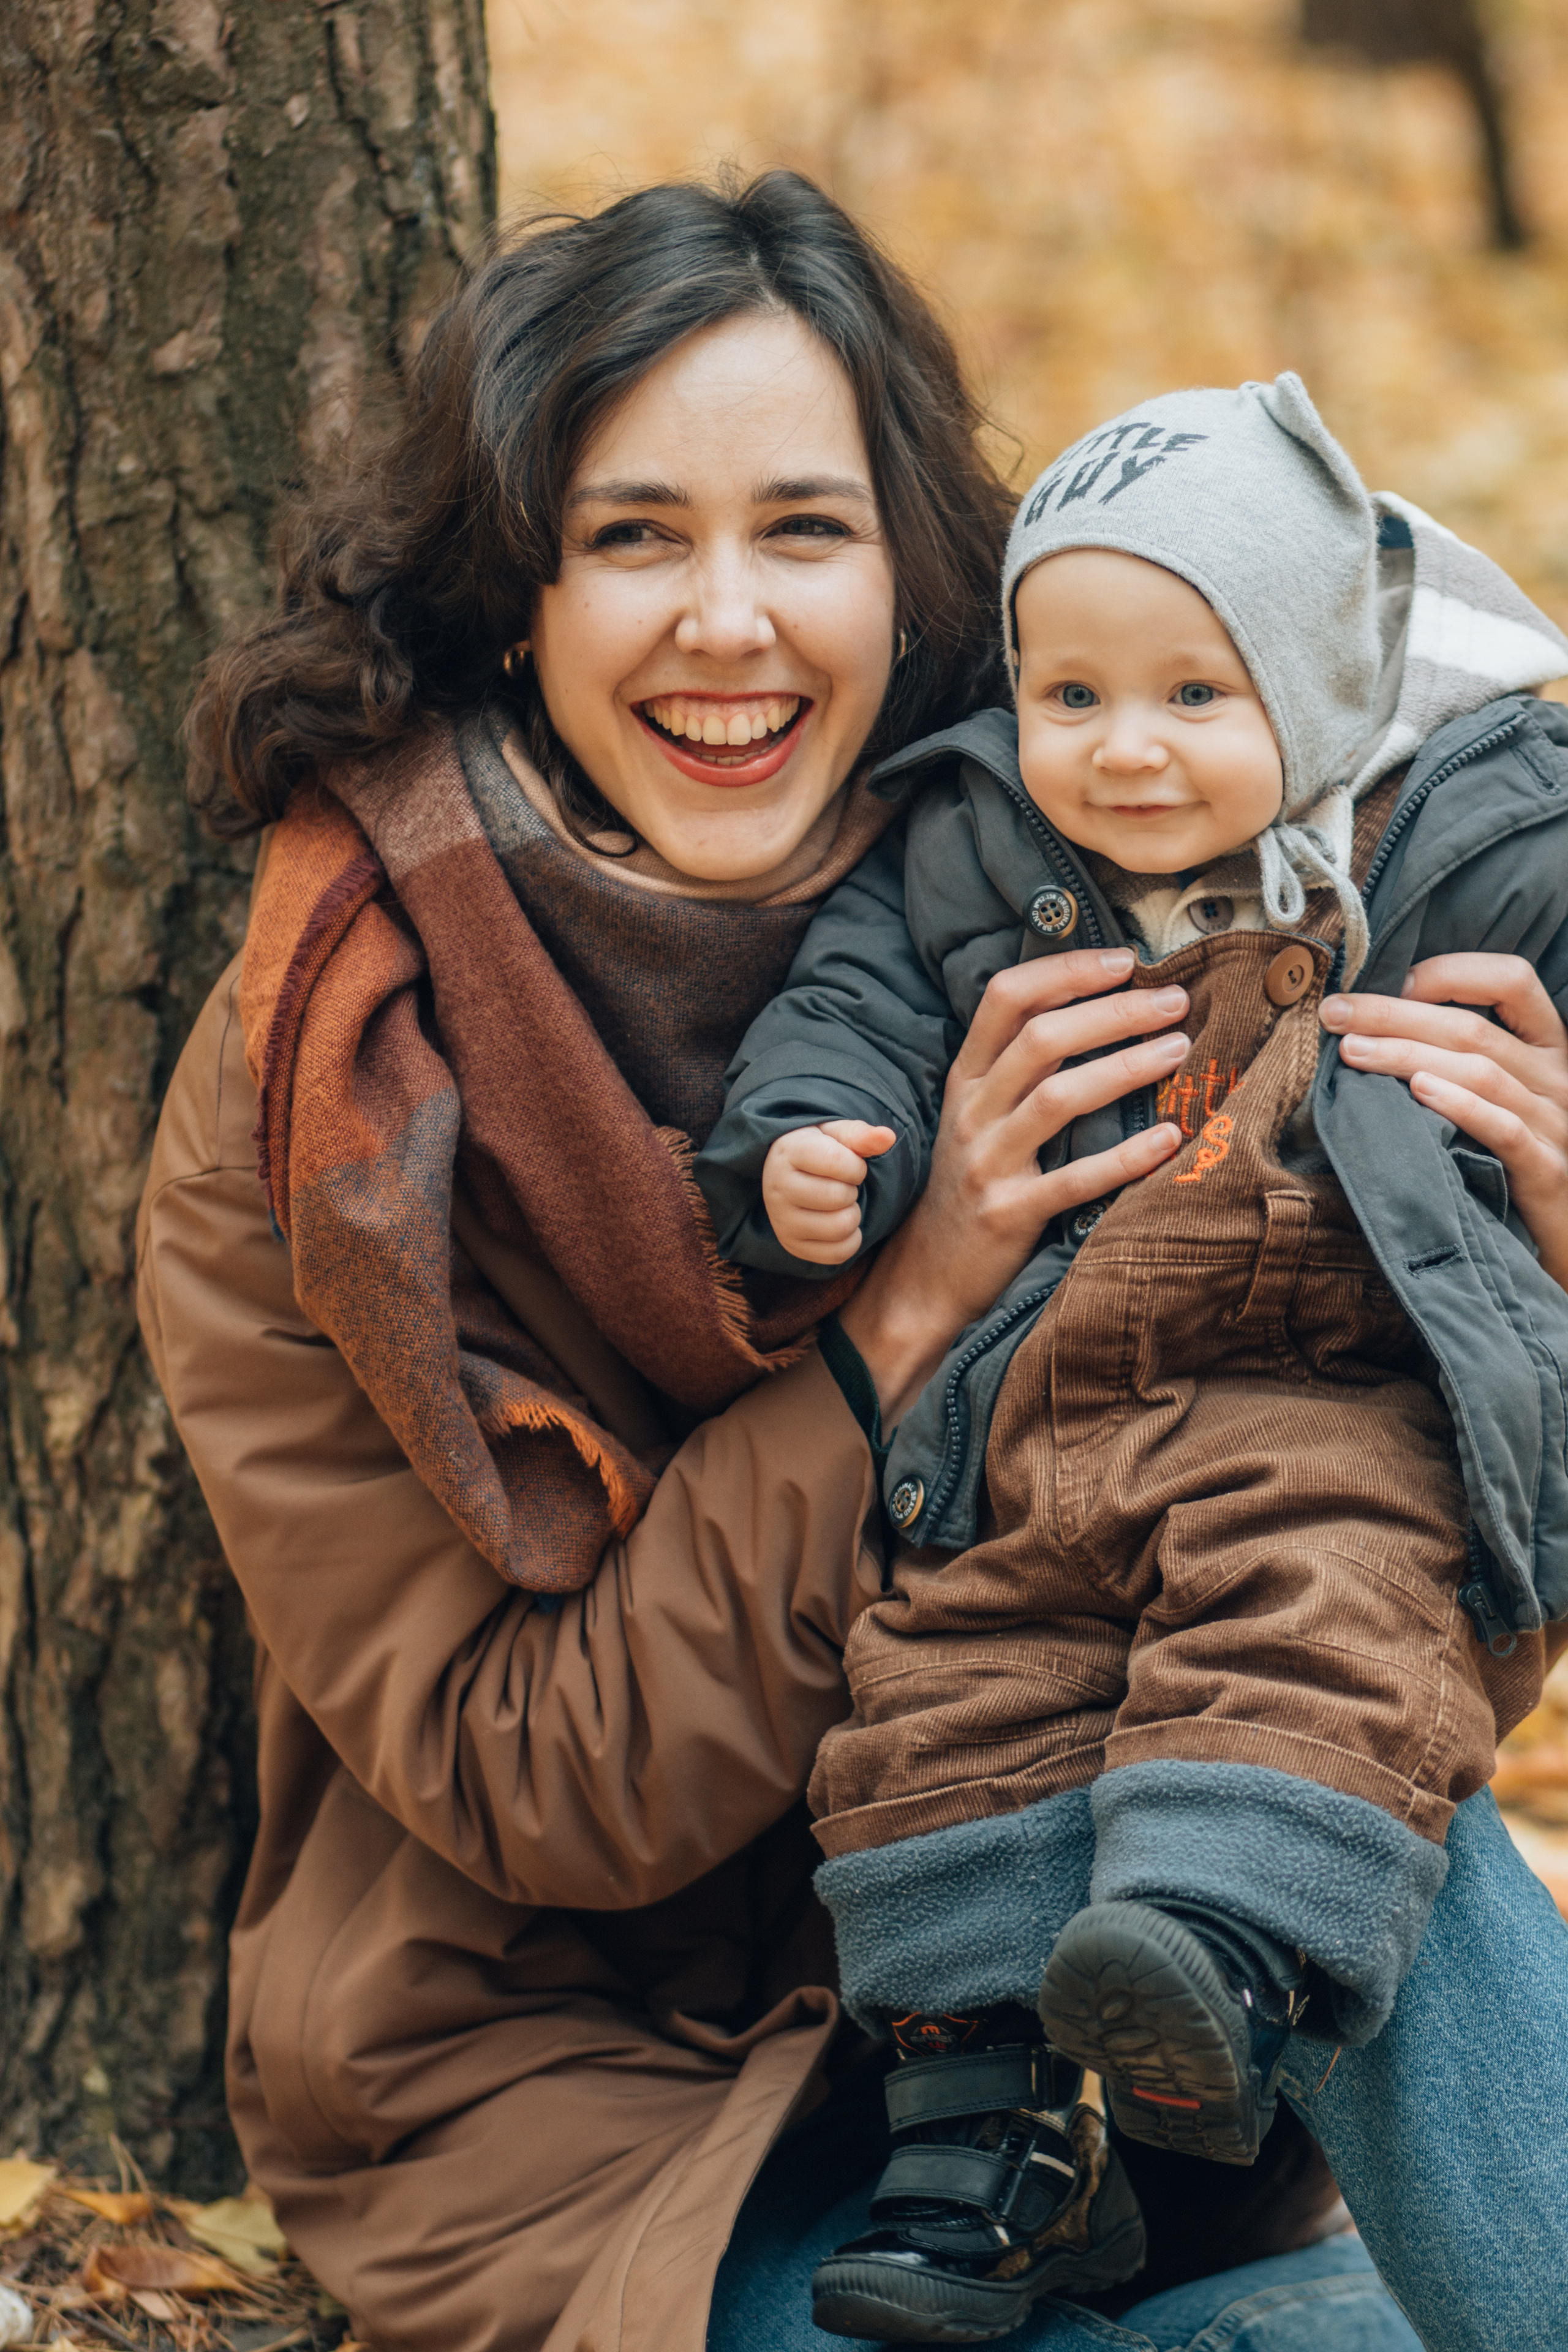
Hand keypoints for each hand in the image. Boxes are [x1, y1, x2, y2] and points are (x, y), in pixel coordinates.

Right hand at [761, 1119, 896, 1265]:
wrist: (788, 1174)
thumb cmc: (818, 1150)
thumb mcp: (836, 1135)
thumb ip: (861, 1135)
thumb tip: (888, 1136)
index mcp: (788, 1152)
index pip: (835, 1161)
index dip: (856, 1166)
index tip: (850, 1164)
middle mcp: (776, 1187)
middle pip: (839, 1197)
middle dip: (852, 1190)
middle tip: (842, 1185)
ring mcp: (782, 1220)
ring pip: (840, 1227)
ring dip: (852, 1214)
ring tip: (840, 1203)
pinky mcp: (792, 1245)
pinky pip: (838, 1254)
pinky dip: (851, 1240)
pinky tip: (840, 1222)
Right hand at [839, 948, 1186, 1421]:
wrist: (924, 1276)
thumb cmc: (968, 1185)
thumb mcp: (976, 1116)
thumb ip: (1018, 1066)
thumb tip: (1095, 1008)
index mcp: (965, 1079)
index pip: (1007, 999)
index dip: (1066, 970)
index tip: (1125, 960)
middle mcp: (971, 1113)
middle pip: (1042, 1039)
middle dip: (1114, 1012)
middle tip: (1174, 1001)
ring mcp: (986, 1163)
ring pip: (1058, 1098)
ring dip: (1126, 1067)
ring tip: (1180, 1049)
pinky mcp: (1009, 1215)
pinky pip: (1074, 1180)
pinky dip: (1125, 1157)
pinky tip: (1169, 1138)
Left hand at [1321, 953, 1567, 1286]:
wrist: (1565, 1235)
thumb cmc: (1515, 1160)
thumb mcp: (1496, 1097)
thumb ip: (1458, 1058)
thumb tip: (1374, 1025)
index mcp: (1545, 1047)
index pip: (1511, 979)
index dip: (1450, 973)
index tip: (1389, 983)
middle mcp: (1555, 1077)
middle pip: (1473, 1027)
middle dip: (1396, 1014)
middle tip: (1335, 1013)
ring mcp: (1555, 1124)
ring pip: (1480, 1073)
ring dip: (1408, 1056)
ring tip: (1353, 1051)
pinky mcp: (1547, 1172)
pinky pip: (1504, 1130)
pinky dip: (1460, 1106)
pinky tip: (1417, 1092)